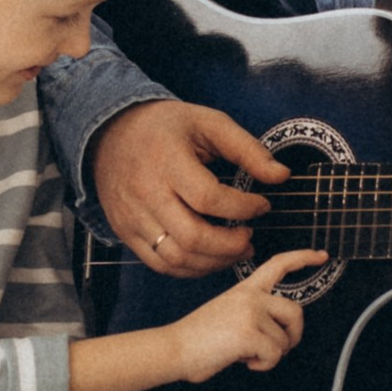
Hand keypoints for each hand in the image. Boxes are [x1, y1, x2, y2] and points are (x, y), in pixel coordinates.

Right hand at [92, 98, 288, 277]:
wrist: (109, 133)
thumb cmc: (164, 127)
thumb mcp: (208, 122)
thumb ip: (247, 149)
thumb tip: (281, 175)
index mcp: (166, 160)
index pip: (208, 198)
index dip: (243, 208)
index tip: (262, 205)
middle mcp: (145, 192)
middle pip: (192, 237)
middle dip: (230, 245)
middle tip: (249, 237)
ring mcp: (133, 217)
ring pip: (176, 257)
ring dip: (213, 262)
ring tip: (235, 250)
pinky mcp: (126, 232)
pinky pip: (160, 264)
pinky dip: (190, 268)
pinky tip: (210, 257)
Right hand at [171, 248, 308, 381]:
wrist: (174, 348)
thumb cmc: (199, 339)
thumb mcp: (229, 315)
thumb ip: (254, 315)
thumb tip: (278, 334)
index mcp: (245, 289)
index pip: (278, 264)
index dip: (303, 258)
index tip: (322, 255)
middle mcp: (251, 296)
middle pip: (296, 312)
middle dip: (293, 336)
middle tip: (277, 349)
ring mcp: (251, 312)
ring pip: (284, 340)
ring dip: (270, 355)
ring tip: (245, 354)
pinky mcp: (250, 332)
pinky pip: (274, 355)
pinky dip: (262, 365)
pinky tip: (243, 360)